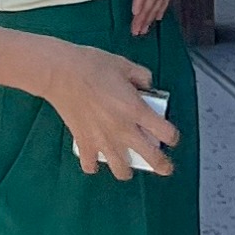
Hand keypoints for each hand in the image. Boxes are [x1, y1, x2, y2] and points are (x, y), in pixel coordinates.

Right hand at [38, 41, 174, 181]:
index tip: (171, 136)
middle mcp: (123, 130)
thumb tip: (147, 85)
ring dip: (127, 169)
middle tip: (165, 167)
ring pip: (121, 169)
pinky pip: (91, 165)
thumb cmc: (93, 65)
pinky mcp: (84, 143)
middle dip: (162, 165)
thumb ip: (141, 76)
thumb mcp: (124, 64)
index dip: (173, 136)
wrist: (61, 74)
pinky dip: (95, 164)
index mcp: (137, 110)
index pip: (166, 132)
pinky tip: (96, 158)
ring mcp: (103, 140)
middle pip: (151, 157)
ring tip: (127, 165)